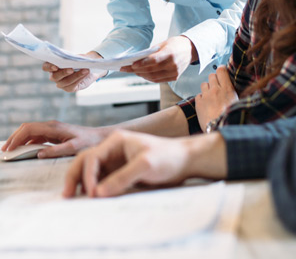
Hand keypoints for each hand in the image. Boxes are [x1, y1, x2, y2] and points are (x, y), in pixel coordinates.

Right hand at [1, 120, 107, 157]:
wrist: (99, 137)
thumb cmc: (89, 142)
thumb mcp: (74, 147)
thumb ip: (57, 150)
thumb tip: (39, 153)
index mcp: (54, 127)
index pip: (29, 129)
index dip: (17, 138)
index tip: (8, 149)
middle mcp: (51, 126)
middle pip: (26, 128)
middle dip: (14, 138)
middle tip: (4, 151)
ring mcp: (52, 129)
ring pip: (30, 132)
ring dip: (19, 140)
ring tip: (10, 151)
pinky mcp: (54, 134)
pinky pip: (36, 136)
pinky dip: (26, 142)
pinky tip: (22, 150)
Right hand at [43, 51, 106, 92]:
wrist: (89, 68)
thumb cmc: (80, 60)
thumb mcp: (79, 56)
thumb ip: (77, 57)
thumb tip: (79, 58)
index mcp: (53, 65)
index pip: (45, 67)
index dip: (49, 67)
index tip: (56, 66)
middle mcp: (55, 76)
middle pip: (54, 76)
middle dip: (63, 72)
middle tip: (72, 69)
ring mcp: (61, 83)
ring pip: (65, 82)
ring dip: (76, 75)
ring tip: (86, 70)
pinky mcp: (69, 88)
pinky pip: (72, 86)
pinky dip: (80, 79)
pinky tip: (86, 74)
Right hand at [63, 129, 228, 197]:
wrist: (184, 160)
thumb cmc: (168, 156)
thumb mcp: (146, 165)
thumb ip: (122, 177)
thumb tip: (99, 193)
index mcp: (116, 141)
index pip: (92, 157)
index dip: (87, 176)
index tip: (92, 193)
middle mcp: (112, 150)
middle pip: (84, 162)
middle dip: (74, 177)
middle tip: (68, 196)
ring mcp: (115, 161)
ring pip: (90, 172)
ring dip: (81, 183)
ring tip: (75, 199)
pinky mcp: (120, 172)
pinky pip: (101, 181)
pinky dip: (93, 189)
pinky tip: (92, 199)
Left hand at [120, 36, 196, 82]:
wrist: (191, 49)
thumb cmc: (175, 44)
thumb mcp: (164, 44)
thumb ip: (152, 52)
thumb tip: (137, 60)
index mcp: (171, 53)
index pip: (154, 60)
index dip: (142, 63)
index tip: (132, 64)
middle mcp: (173, 64)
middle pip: (152, 70)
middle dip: (137, 70)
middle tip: (127, 68)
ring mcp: (175, 72)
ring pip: (154, 77)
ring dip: (142, 75)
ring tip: (133, 71)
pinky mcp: (175, 77)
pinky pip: (159, 80)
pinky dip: (149, 78)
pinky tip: (143, 74)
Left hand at [195, 66, 237, 131]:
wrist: (219, 129)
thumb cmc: (231, 118)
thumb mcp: (237, 103)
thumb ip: (233, 92)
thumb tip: (232, 87)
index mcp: (227, 89)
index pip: (221, 70)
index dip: (221, 70)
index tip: (221, 73)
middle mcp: (215, 89)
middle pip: (211, 75)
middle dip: (214, 80)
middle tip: (217, 87)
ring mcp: (206, 96)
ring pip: (204, 84)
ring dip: (207, 88)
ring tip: (211, 97)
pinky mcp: (198, 103)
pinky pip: (198, 95)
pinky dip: (201, 98)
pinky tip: (206, 104)